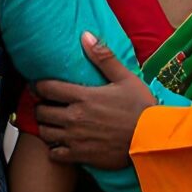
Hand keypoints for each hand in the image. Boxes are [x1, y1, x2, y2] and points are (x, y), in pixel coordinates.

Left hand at [34, 34, 156, 169]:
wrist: (151, 139)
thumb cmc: (141, 108)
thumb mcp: (125, 78)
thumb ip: (103, 58)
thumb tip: (85, 36)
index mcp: (83, 96)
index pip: (47, 88)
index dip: (39, 86)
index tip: (41, 87)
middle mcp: (74, 117)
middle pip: (41, 112)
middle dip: (41, 107)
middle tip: (48, 105)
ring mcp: (75, 138)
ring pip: (44, 133)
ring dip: (46, 127)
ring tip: (53, 124)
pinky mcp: (80, 156)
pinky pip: (54, 154)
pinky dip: (54, 149)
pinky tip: (62, 144)